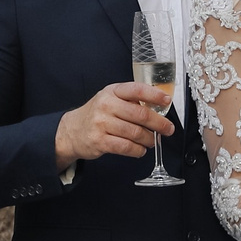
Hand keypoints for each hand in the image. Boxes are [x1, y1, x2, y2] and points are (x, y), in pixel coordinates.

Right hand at [54, 82, 174, 168]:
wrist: (72, 131)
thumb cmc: (98, 114)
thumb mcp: (111, 99)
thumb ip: (131, 101)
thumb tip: (160, 108)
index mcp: (112, 92)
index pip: (137, 90)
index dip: (155, 95)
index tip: (167, 101)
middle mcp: (106, 105)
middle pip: (141, 115)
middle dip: (159, 124)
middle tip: (168, 129)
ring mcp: (102, 124)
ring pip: (136, 133)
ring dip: (149, 139)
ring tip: (152, 140)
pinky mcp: (100, 141)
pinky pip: (127, 147)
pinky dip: (138, 150)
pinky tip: (140, 149)